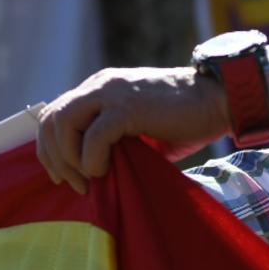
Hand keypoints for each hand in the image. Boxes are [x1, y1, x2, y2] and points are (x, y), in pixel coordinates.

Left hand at [35, 66, 229, 193]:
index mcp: (100, 87)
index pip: (53, 114)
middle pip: (51, 119)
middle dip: (54, 158)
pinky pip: (94, 136)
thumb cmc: (184, 121)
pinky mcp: (128, 107)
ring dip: (70, 159)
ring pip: (63, 124)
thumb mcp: (137, 127)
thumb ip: (110, 138)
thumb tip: (87, 173)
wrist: (219, 101)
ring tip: (90, 179)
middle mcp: (100, 85)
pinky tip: (106, 171)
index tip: (64, 176)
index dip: (50, 149)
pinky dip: (92, 159)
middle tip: (74, 184)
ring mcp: (112, 93)